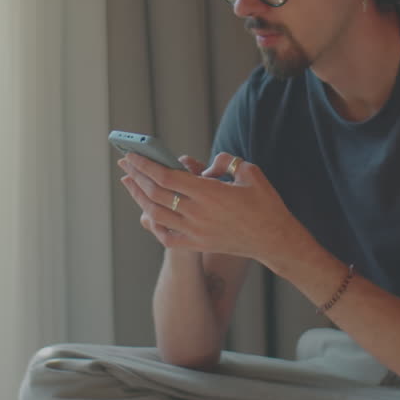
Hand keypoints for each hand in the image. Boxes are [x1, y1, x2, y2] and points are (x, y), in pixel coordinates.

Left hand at [118, 151, 311, 264]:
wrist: (274, 240)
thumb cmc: (264, 203)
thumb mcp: (249, 172)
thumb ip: (224, 161)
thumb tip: (204, 166)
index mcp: (209, 192)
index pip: (167, 176)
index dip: (146, 165)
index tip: (132, 155)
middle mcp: (198, 213)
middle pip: (156, 193)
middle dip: (137, 176)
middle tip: (125, 163)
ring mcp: (195, 231)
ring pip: (156, 213)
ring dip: (139, 197)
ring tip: (130, 182)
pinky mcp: (197, 244)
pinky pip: (166, 235)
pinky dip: (153, 223)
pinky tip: (146, 212)